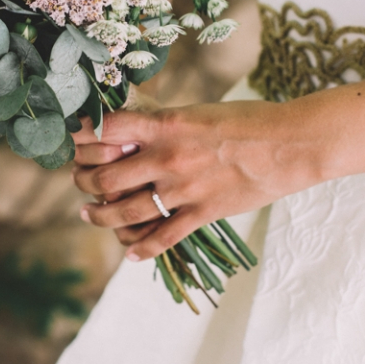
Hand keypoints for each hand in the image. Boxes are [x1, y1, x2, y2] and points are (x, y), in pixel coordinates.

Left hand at [72, 101, 325, 260]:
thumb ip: (162, 124)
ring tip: (89, 213)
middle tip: (80, 179)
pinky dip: (141, 249)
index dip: (80, 135)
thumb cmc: (246, 120)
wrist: (290, 143)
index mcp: (164, 125)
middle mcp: (166, 158)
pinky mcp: (202, 214)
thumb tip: (132, 132)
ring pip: (123, 212)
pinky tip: (130, 252)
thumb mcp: (197, 111)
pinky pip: (161, 238)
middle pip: (104, 177)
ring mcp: (182, 189)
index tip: (74, 139)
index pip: (103, 129)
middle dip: (83, 180)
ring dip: (99, 215)